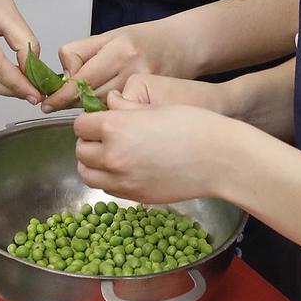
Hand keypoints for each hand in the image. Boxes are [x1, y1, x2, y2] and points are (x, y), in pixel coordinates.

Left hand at [43, 17, 196, 112]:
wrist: (184, 45)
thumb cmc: (144, 39)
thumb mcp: (109, 36)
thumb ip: (80, 53)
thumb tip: (63, 77)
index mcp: (119, 51)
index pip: (81, 80)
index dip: (60, 95)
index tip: (47, 103)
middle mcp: (132, 70)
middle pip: (91, 98)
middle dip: (73, 102)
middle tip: (64, 100)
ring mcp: (145, 90)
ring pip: (105, 110)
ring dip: (91, 111)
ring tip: (90, 102)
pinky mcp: (153, 103)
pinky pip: (121, 115)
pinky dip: (110, 116)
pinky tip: (110, 109)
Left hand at [74, 99, 239, 206]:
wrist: (220, 158)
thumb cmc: (193, 125)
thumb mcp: (154, 106)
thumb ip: (124, 107)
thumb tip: (109, 104)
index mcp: (115, 127)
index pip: (80, 126)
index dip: (89, 120)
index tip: (99, 119)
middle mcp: (113, 156)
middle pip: (81, 151)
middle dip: (89, 142)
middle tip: (105, 136)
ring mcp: (123, 181)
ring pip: (88, 174)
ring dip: (94, 163)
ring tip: (111, 154)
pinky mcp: (136, 196)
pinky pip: (108, 188)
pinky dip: (109, 179)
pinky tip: (126, 168)